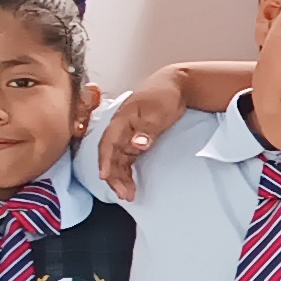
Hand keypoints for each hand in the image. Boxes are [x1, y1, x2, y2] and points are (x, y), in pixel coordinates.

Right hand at [96, 71, 192, 196]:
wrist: (175, 85)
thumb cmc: (164, 95)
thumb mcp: (158, 113)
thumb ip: (146, 130)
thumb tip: (136, 145)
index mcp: (122, 120)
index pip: (108, 143)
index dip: (105, 161)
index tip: (106, 177)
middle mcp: (121, 128)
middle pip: (112, 155)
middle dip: (115, 176)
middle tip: (125, 194)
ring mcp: (127, 134)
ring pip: (119, 159)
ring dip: (121, 177)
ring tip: (128, 194)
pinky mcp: (135, 139)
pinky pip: (127, 158)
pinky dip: (127, 171)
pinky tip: (130, 183)